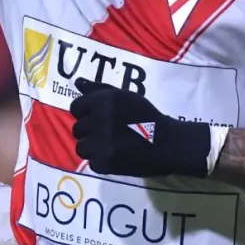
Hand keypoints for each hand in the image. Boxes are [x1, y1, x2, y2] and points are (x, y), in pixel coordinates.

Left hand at [69, 78, 213, 177]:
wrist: (168, 143)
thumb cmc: (146, 117)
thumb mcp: (125, 96)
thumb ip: (98, 89)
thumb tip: (77, 82)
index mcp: (106, 100)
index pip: (75, 107)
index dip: (85, 114)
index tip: (97, 119)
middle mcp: (101, 119)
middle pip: (77, 128)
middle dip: (89, 132)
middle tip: (107, 134)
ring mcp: (102, 142)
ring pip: (81, 147)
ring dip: (93, 149)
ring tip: (110, 147)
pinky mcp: (106, 163)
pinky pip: (91, 163)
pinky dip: (102, 163)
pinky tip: (115, 157)